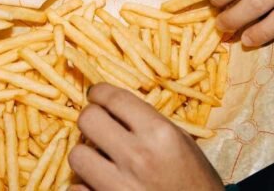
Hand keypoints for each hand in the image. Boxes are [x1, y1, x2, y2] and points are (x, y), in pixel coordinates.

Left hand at [68, 83, 223, 190]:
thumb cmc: (196, 181)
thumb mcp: (182, 143)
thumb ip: (150, 123)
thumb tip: (116, 108)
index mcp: (159, 134)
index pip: (114, 98)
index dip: (100, 92)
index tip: (96, 95)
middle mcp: (137, 157)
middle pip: (88, 120)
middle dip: (91, 119)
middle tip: (99, 125)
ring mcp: (119, 186)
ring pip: (77, 155)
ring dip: (87, 154)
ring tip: (100, 158)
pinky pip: (77, 189)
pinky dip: (85, 185)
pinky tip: (98, 184)